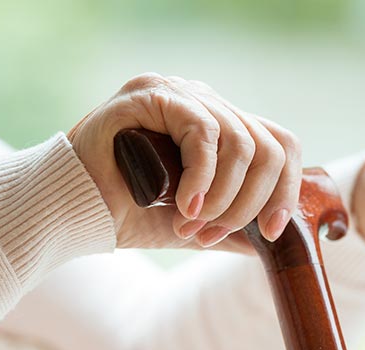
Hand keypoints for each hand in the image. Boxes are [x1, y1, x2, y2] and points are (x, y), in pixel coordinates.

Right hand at [67, 73, 301, 253]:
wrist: (77, 212)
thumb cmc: (135, 214)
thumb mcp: (203, 223)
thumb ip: (240, 226)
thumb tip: (280, 241)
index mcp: (224, 126)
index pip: (280, 146)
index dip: (286, 190)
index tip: (270, 232)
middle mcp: (208, 103)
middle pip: (269, 147)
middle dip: (250, 203)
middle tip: (214, 234)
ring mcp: (182, 93)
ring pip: (241, 143)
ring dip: (223, 197)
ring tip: (193, 226)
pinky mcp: (154, 93)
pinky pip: (204, 133)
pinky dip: (202, 178)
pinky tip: (186, 206)